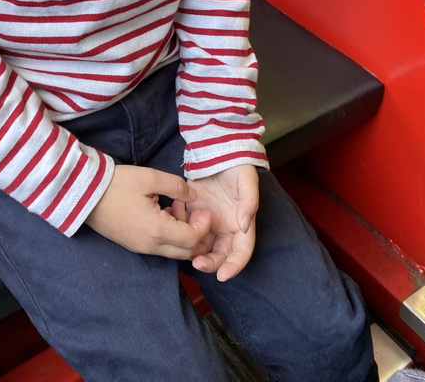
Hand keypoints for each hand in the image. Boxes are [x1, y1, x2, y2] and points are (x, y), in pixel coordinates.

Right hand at [85, 164, 215, 259]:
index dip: (203, 226)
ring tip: (177, 208)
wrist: (85, 194)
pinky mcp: (133, 245)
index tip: (204, 210)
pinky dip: (170, 236)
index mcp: (157, 231)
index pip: (192, 239)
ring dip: (183, 236)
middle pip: (186, 252)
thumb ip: (176, 186)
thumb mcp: (150, 177)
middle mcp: (151, 246)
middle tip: (195, 212)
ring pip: (173, 252)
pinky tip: (163, 213)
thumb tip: (193, 196)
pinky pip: (160, 248)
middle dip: (198, 235)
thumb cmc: (118, 184)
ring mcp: (141, 248)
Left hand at [182, 165, 258, 280]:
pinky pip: (186, 226)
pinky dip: (181, 226)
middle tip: (197, 264)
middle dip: (210, 263)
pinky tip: (175, 213)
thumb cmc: (237, 166)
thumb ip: (249, 203)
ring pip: (201, 244)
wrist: (218, 149)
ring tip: (182, 240)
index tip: (223, 275)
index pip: (241, 252)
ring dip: (192, 249)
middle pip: (220, 254)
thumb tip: (244, 225)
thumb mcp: (247, 181)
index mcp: (242, 224)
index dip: (234, 266)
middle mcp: (226, 227)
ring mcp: (208, 221)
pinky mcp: (193, 212)